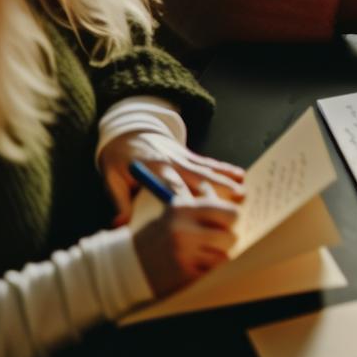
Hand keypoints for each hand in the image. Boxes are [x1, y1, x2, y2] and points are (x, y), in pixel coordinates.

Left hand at [99, 130, 245, 226]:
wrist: (126, 131)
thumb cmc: (118, 158)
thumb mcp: (112, 179)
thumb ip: (120, 202)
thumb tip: (119, 224)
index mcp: (154, 168)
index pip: (174, 186)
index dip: (188, 199)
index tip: (201, 213)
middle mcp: (172, 162)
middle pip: (198, 177)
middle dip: (218, 189)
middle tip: (236, 201)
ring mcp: (183, 157)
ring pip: (208, 170)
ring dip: (226, 180)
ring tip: (244, 191)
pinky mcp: (188, 155)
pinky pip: (209, 162)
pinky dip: (225, 168)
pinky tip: (240, 174)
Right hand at [131, 177, 239, 298]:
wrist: (127, 265)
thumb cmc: (158, 236)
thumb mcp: (174, 213)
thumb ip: (202, 205)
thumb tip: (234, 194)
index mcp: (183, 209)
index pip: (230, 213)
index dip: (231, 220)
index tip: (225, 224)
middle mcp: (183, 230)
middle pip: (231, 237)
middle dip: (225, 241)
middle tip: (212, 243)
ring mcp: (183, 255)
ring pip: (224, 258)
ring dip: (215, 258)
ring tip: (199, 256)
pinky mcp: (183, 275)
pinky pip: (212, 273)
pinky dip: (207, 272)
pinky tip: (192, 267)